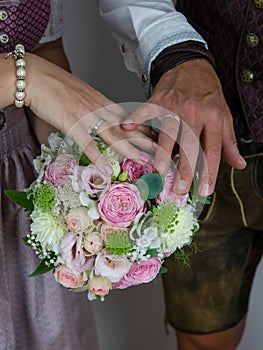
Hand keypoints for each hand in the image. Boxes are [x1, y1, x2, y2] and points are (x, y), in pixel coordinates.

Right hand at [25, 53, 153, 174]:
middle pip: (126, 127)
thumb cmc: (54, 84)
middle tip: (160, 150)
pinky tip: (107, 169)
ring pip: (114, 136)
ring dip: (130, 149)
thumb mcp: (80, 93)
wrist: (35, 76)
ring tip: (144, 161)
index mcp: (101, 101)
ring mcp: (87, 117)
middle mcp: (99, 108)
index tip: (155, 135)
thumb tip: (98, 116)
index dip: (142, 127)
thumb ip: (92, 105)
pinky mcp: (72, 124)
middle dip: (145, 140)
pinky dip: (98, 158)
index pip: (127, 117)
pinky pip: (88, 144)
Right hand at [122, 59, 245, 195]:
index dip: (210, 171)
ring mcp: (174, 106)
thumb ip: (229, 142)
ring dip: (163, 152)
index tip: (205, 189)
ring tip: (161, 170)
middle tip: (181, 188)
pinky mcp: (158, 100)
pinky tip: (127, 128)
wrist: (191, 64)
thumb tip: (239, 164)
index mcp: (213, 117)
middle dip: (186, 168)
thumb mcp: (223, 115)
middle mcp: (194, 112)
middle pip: (190, 144)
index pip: (212, 149)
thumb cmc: (207, 93)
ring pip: (169, 132)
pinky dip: (135, 119)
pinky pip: (145, 111)